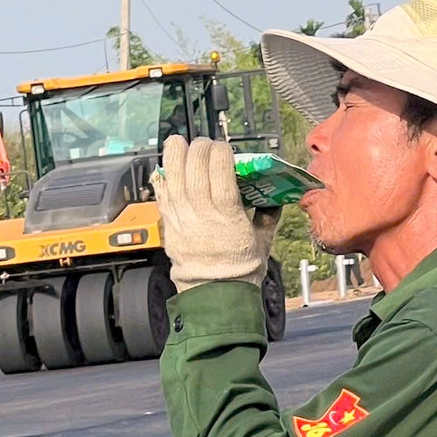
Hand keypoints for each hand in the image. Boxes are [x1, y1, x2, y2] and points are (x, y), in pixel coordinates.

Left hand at [150, 136, 280, 292]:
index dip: (220, 152)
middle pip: (195, 169)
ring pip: (174, 178)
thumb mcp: (263, 240)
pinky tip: (164, 167)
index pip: (220, 170)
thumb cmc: (242, 269)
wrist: (216, 294)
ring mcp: (183, 219)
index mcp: (228, 214)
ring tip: (177, 142)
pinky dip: (162, 179)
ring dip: (174, 156)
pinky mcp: (170, 226)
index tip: (223, 147)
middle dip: (198, 149)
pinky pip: (162, 196)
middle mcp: (202, 213)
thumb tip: (274, 198)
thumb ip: (268, 215)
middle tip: (203, 143)